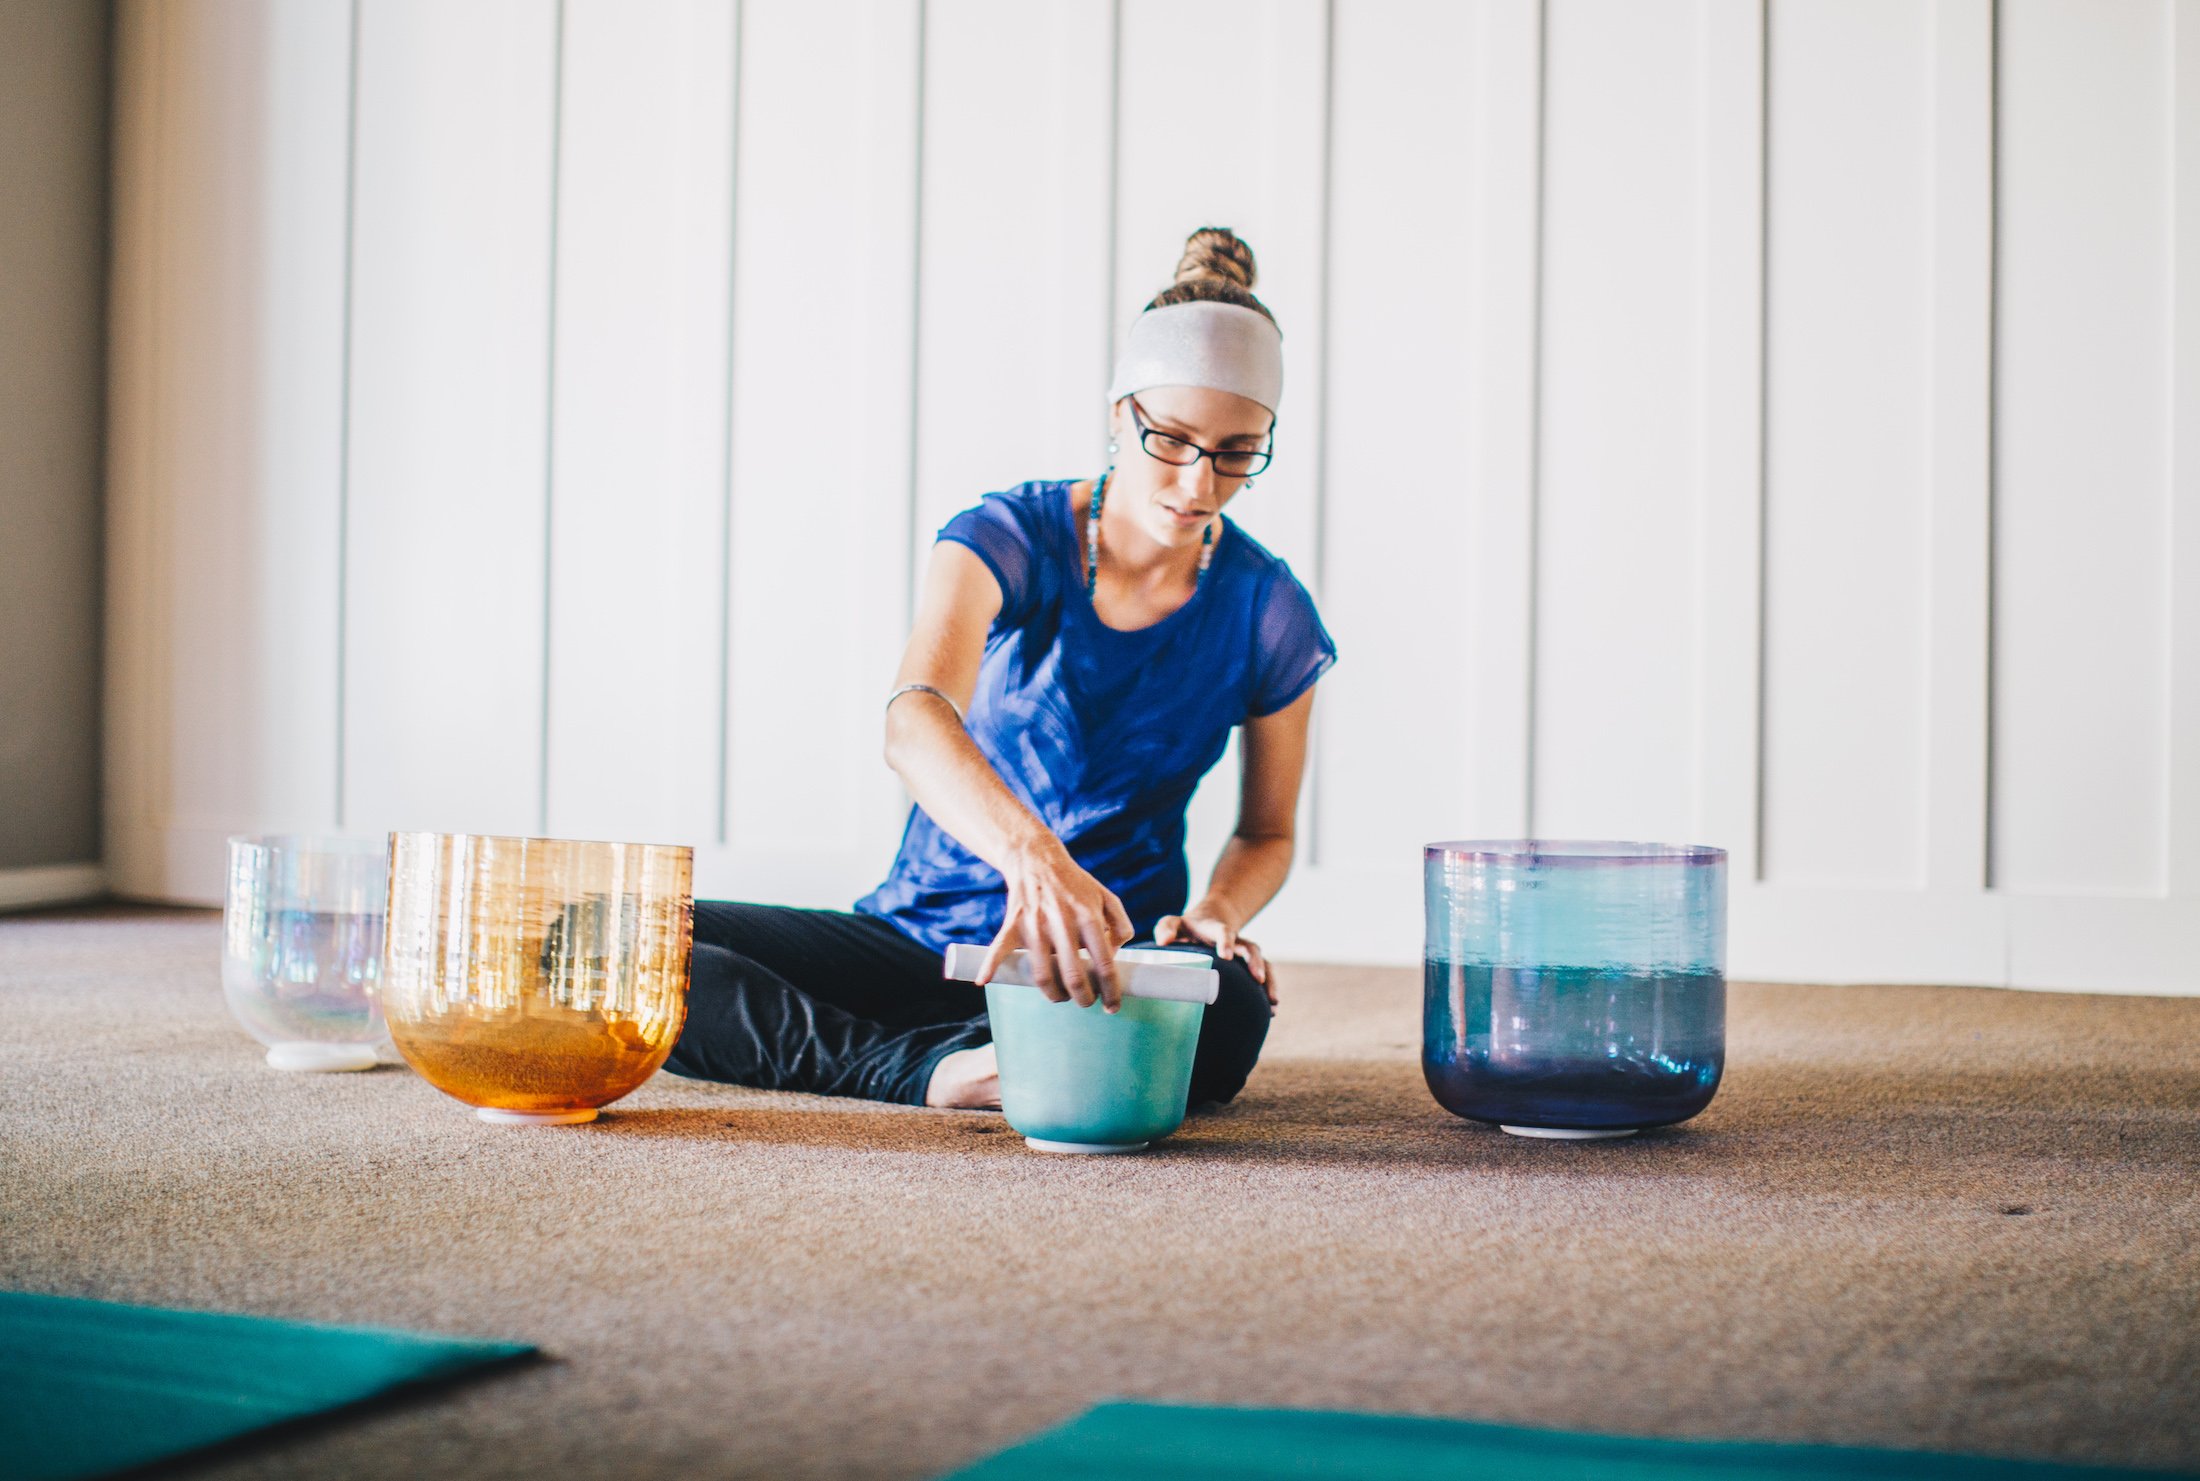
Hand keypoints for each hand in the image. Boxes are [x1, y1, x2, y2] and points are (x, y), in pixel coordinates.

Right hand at [976, 835, 1134, 1010]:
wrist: (1037, 859)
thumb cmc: (1076, 884)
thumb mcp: (1107, 898)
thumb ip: (1121, 926)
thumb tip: (1114, 957)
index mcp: (1088, 917)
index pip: (1104, 964)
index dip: (1111, 991)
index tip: (1112, 1006)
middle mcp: (1062, 922)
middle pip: (1073, 976)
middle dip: (1083, 998)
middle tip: (1087, 1003)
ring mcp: (1035, 924)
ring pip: (1042, 974)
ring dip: (1054, 995)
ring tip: (1062, 997)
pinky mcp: (1013, 923)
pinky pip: (999, 948)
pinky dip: (989, 965)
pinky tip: (984, 980)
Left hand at [1155, 909, 1275, 1006]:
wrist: (1209, 920)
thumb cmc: (1186, 927)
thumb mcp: (1173, 923)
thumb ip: (1167, 928)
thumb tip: (1164, 942)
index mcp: (1216, 929)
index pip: (1224, 932)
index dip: (1226, 942)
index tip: (1226, 956)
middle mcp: (1236, 940)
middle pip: (1250, 948)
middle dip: (1255, 963)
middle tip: (1258, 980)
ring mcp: (1244, 952)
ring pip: (1263, 962)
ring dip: (1269, 981)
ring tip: (1273, 1003)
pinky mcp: (1248, 964)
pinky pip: (1264, 975)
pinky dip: (1269, 990)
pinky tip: (1272, 1010)